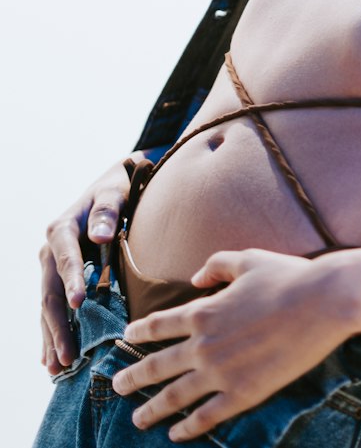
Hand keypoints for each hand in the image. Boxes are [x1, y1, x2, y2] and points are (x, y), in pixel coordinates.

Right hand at [40, 159, 132, 373]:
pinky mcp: (59, 279)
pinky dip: (52, 333)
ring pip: (48, 307)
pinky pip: (53, 309)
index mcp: (61, 228)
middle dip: (58, 325)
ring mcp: (51, 267)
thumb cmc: (118, 188)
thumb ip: (107, 210)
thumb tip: (99, 235)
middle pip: (50, 292)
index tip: (81, 302)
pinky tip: (51, 358)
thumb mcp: (115, 191)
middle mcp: (50, 250)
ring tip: (57, 367)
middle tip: (67, 355)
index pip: (65, 259)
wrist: (113, 185)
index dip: (72, 280)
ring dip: (52, 337)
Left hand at [111, 248, 355, 441]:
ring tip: (137, 419)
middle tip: (115, 386)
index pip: (159, 325)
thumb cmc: (288, 276)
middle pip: (157, 366)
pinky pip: (206, 416)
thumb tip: (195, 276)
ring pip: (175, 396)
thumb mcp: (248, 259)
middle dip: (132, 377)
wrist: (323, 302)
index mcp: (204, 310)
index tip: (125, 339)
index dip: (139, 333)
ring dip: (152, 409)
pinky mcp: (243, 393)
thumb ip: (216, 264)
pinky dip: (187, 427)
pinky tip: (176, 434)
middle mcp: (204, 344)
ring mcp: (221, 372)